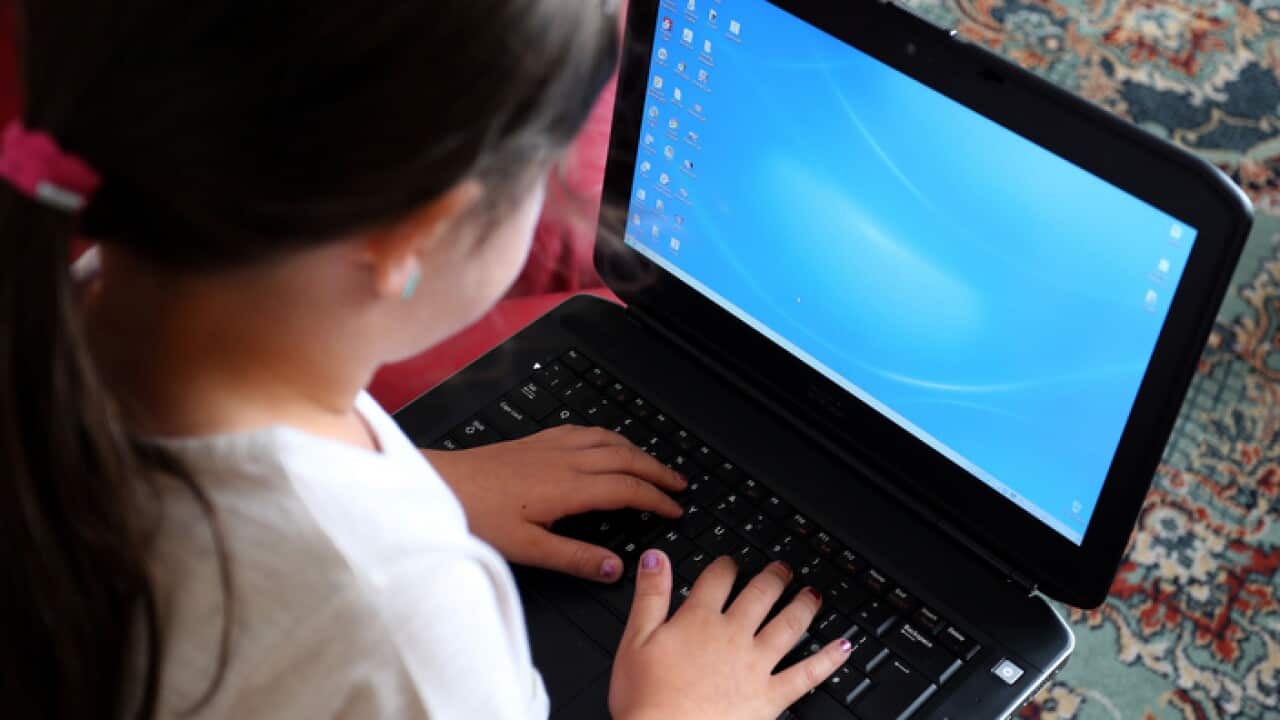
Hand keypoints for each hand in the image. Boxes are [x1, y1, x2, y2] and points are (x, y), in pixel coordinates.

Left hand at [424, 425, 686, 581]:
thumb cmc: (476, 515)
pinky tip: (606, 442)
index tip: (674, 509)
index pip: (627, 488)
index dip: (656, 499)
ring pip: (608, 440)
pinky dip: (607, 436)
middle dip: (657, 470)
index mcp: (568, 487)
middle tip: (679, 483)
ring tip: (653, 464)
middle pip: (626, 458)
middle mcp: (565, 459)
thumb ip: (574, 557)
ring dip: (636, 450)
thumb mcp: (526, 548)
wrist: (439, 483)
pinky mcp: (535, 440)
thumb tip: (615, 568)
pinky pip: (584, 431)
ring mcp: (550, 446)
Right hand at [609, 552, 851, 719]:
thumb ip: (650, 596)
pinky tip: (844, 647)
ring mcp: (756, 665)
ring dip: (803, 606)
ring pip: (788, 625)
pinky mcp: (770, 696)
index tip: (731, 562)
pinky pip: (807, 674)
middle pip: (760, 595)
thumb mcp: (635, 640)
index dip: (726, 565)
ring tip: (813, 594)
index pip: (718, 579)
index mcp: (699, 620)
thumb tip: (656, 558)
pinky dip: (828, 659)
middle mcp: (733, 636)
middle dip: (774, 578)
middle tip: (783, 568)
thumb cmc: (646, 699)